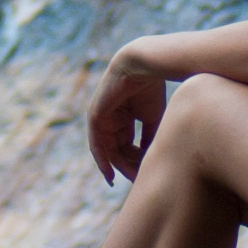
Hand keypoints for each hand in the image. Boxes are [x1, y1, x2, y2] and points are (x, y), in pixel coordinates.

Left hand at [88, 53, 166, 184]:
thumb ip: (149, 138)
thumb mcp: (152, 118)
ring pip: (109, 150)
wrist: (142, 67)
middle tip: (139, 181)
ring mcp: (101, 119)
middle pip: (118, 150)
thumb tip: (150, 159)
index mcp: (124, 117)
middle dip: (129, 166)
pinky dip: (102, 160)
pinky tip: (110, 175)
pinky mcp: (95, 118)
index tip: (145, 175)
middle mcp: (110, 119)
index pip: (127, 145)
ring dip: (120, 166)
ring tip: (132, 179)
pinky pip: (97, 145)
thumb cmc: (150, 88)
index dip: (136, 161)